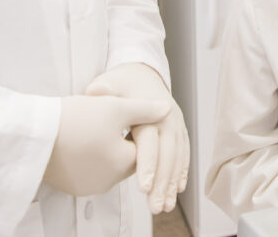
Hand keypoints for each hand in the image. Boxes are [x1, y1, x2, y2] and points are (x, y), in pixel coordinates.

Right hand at [43, 95, 168, 196]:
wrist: (33, 135)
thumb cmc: (75, 119)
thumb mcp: (115, 107)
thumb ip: (144, 110)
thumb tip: (167, 110)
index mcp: (123, 164)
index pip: (144, 148)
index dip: (137, 127)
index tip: (128, 112)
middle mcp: (108, 182)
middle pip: (126, 158)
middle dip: (122, 140)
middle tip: (111, 118)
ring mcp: (87, 187)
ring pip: (107, 165)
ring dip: (105, 149)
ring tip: (93, 126)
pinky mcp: (69, 187)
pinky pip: (88, 171)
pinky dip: (89, 157)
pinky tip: (78, 139)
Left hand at [85, 63, 189, 212]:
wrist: (142, 72)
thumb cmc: (123, 81)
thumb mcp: (111, 81)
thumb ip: (104, 89)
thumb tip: (94, 91)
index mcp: (152, 109)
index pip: (150, 141)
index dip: (147, 164)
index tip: (142, 186)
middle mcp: (168, 118)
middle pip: (167, 154)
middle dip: (162, 182)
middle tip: (154, 206)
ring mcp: (176, 125)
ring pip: (177, 158)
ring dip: (171, 183)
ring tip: (163, 206)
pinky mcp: (179, 132)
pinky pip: (183, 154)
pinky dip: (181, 173)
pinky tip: (177, 191)